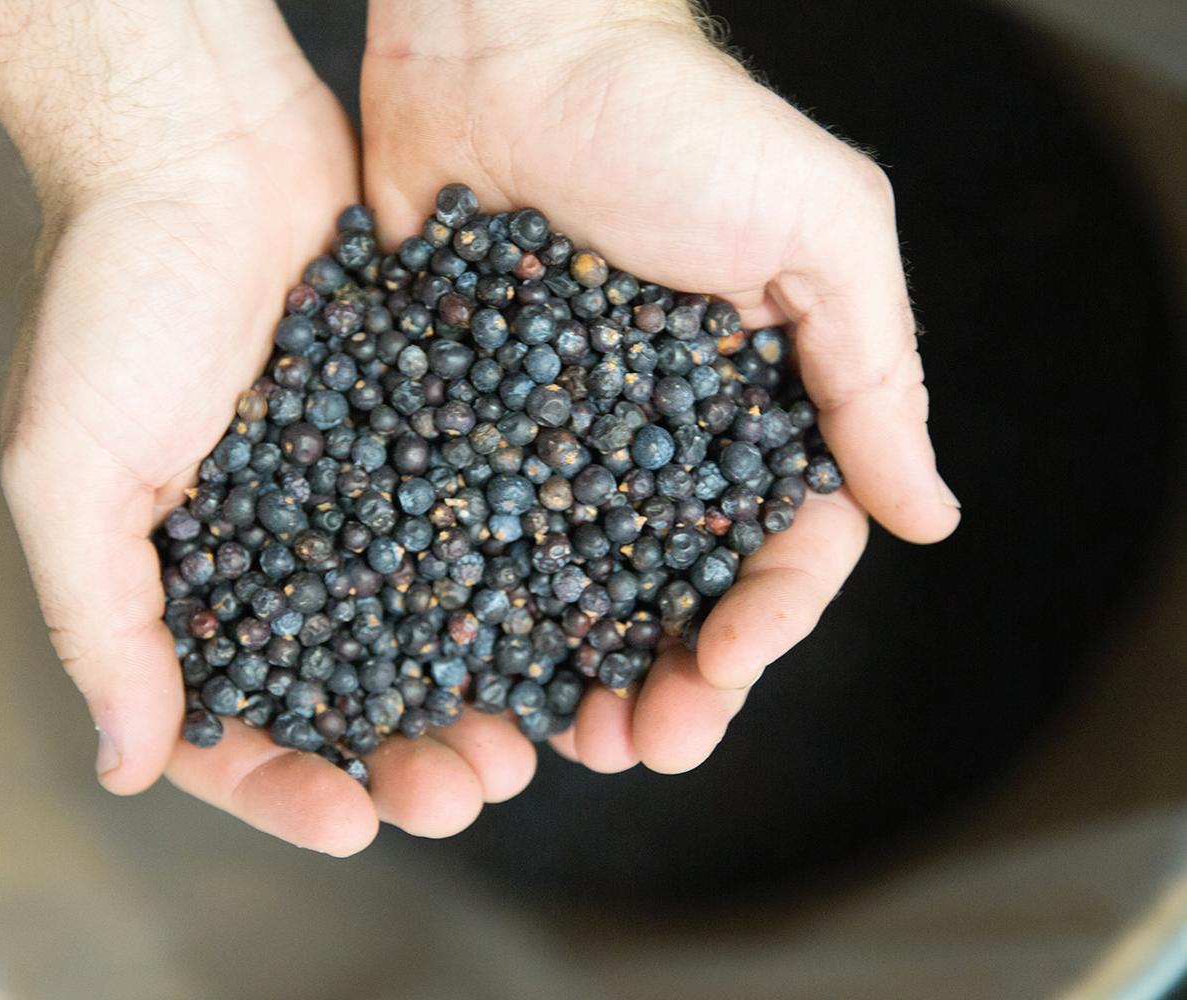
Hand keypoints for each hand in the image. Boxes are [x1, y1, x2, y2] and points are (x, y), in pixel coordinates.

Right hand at [0, 0, 528, 853]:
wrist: (202, 144)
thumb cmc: (111, 297)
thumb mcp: (66, 468)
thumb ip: (99, 618)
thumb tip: (123, 764)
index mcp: (184, 581)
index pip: (228, 722)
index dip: (285, 786)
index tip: (349, 823)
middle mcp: (277, 552)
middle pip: (345, 693)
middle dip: (402, 756)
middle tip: (463, 790)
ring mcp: (355, 497)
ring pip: (423, 625)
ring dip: (471, 693)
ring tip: (524, 737)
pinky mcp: (423, 434)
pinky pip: (470, 528)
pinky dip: (509, 585)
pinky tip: (559, 627)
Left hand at [362, 0, 959, 773]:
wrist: (508, 45)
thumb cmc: (676, 120)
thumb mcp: (818, 227)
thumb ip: (874, 371)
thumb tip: (930, 519)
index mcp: (758, 403)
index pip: (784, 544)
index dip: (764, 622)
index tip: (722, 673)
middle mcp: (662, 435)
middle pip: (678, 587)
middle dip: (672, 676)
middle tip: (642, 747)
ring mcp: (560, 434)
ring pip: (579, 582)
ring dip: (582, 666)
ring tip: (565, 739)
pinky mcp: (465, 418)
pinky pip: (477, 528)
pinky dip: (482, 600)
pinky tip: (467, 661)